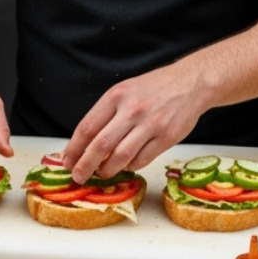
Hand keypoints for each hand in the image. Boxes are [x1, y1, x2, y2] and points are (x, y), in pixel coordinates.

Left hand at [62, 65, 207, 182]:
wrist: (190, 83)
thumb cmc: (154, 88)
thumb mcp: (124, 91)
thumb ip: (106, 114)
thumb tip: (85, 144)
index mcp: (116, 96)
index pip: (87, 127)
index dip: (74, 148)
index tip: (67, 161)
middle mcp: (132, 110)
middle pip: (100, 145)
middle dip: (85, 165)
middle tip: (78, 176)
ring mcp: (150, 124)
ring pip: (121, 157)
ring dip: (107, 170)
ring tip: (102, 173)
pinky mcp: (167, 137)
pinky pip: (142, 160)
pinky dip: (130, 166)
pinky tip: (127, 165)